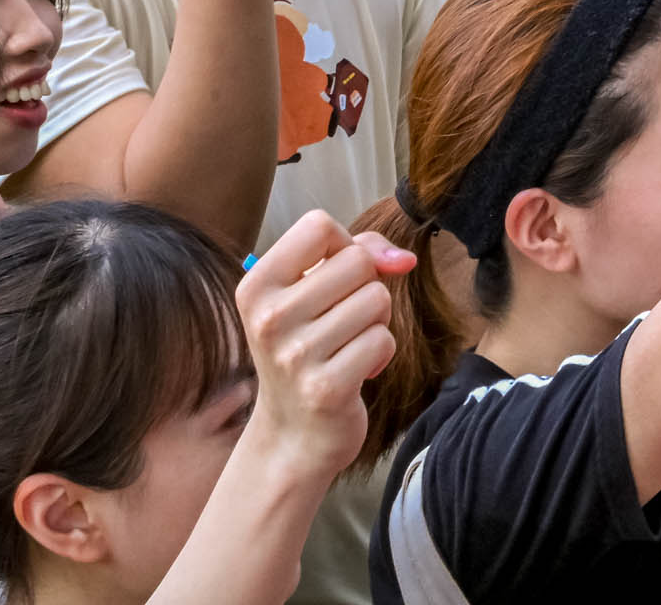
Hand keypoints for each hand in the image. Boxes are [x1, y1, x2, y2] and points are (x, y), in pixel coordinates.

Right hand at [234, 210, 411, 484]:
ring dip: (376, 321)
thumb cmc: (309, 349)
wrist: (293, 434)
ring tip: (348, 346)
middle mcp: (268, 318)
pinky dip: (381, 353)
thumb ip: (359, 254)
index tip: (337, 277)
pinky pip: (383, 339)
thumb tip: (404, 258)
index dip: (345, 246)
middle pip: (357, 262)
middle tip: (344, 322)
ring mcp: (294, 355)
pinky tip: (356, 371)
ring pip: (376, 299)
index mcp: (256, 286)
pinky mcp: (325, 388)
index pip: (319, 225)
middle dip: (367, 287)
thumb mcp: (314, 294)